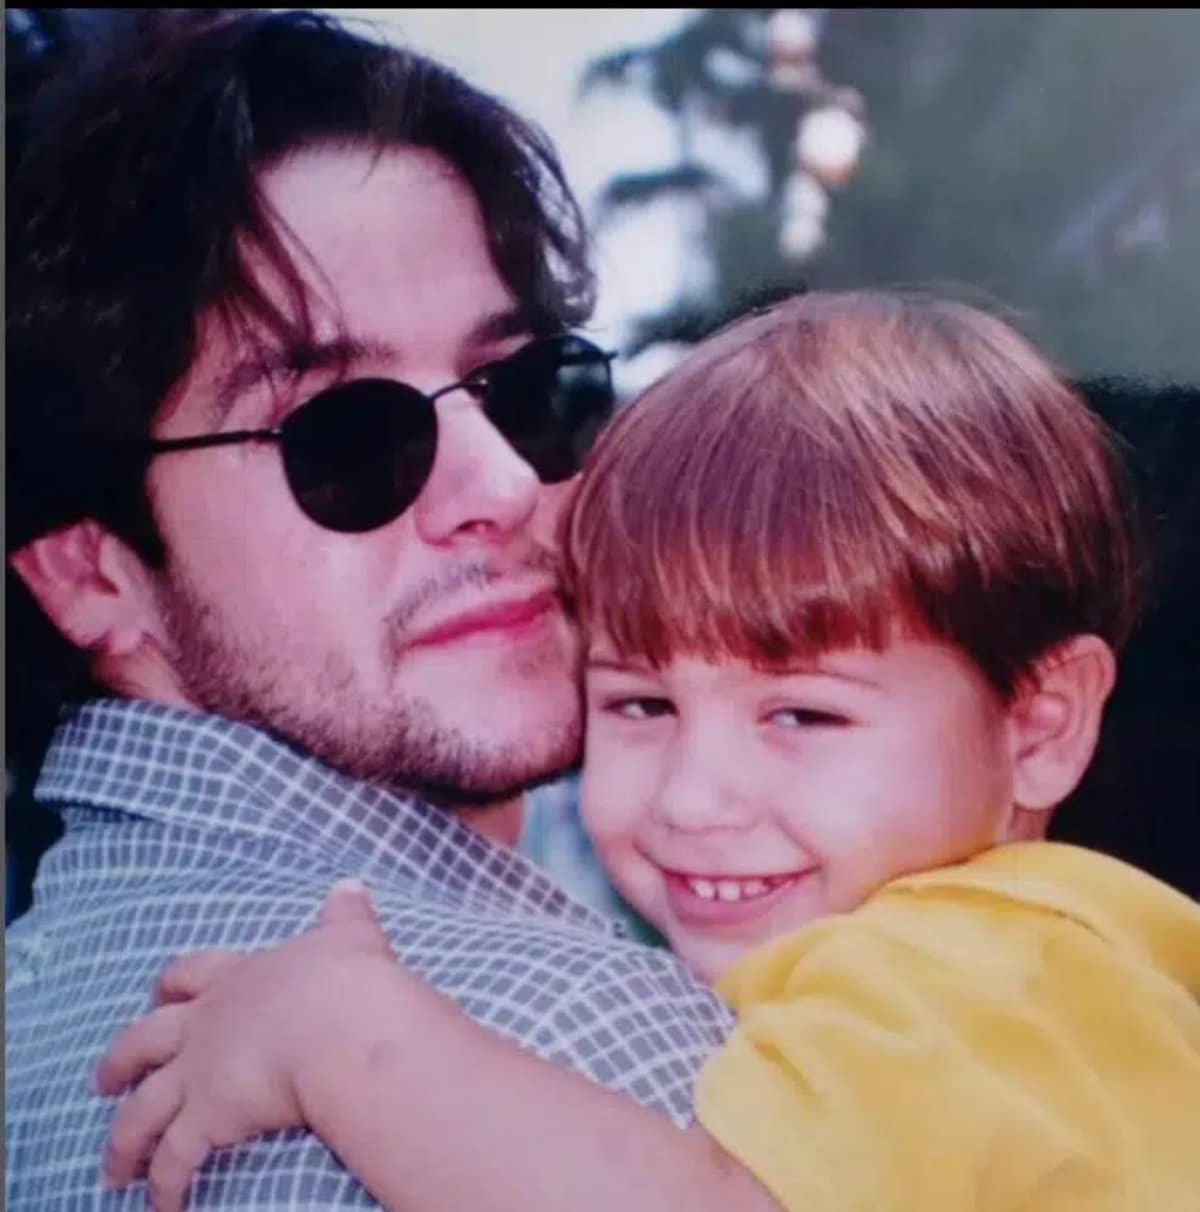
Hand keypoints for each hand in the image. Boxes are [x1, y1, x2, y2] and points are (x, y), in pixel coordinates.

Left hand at [95, 879, 394, 1211]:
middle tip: (103, 1080)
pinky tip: (161, 1206)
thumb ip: (344, 914)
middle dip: (119, 1062)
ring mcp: (201, 1071)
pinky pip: (174, 1159)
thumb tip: (350, 887)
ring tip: (112, 1169)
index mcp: (239, 978)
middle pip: (144, 1041)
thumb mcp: (348, 936)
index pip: (191, 975)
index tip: (158, 994)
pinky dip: (163, 1185)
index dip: (171, 986)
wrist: (341, 1022)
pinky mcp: (207, 1117)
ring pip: (142, 1110)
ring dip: (124, 1141)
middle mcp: (208, 1024)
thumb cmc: (347, 979)